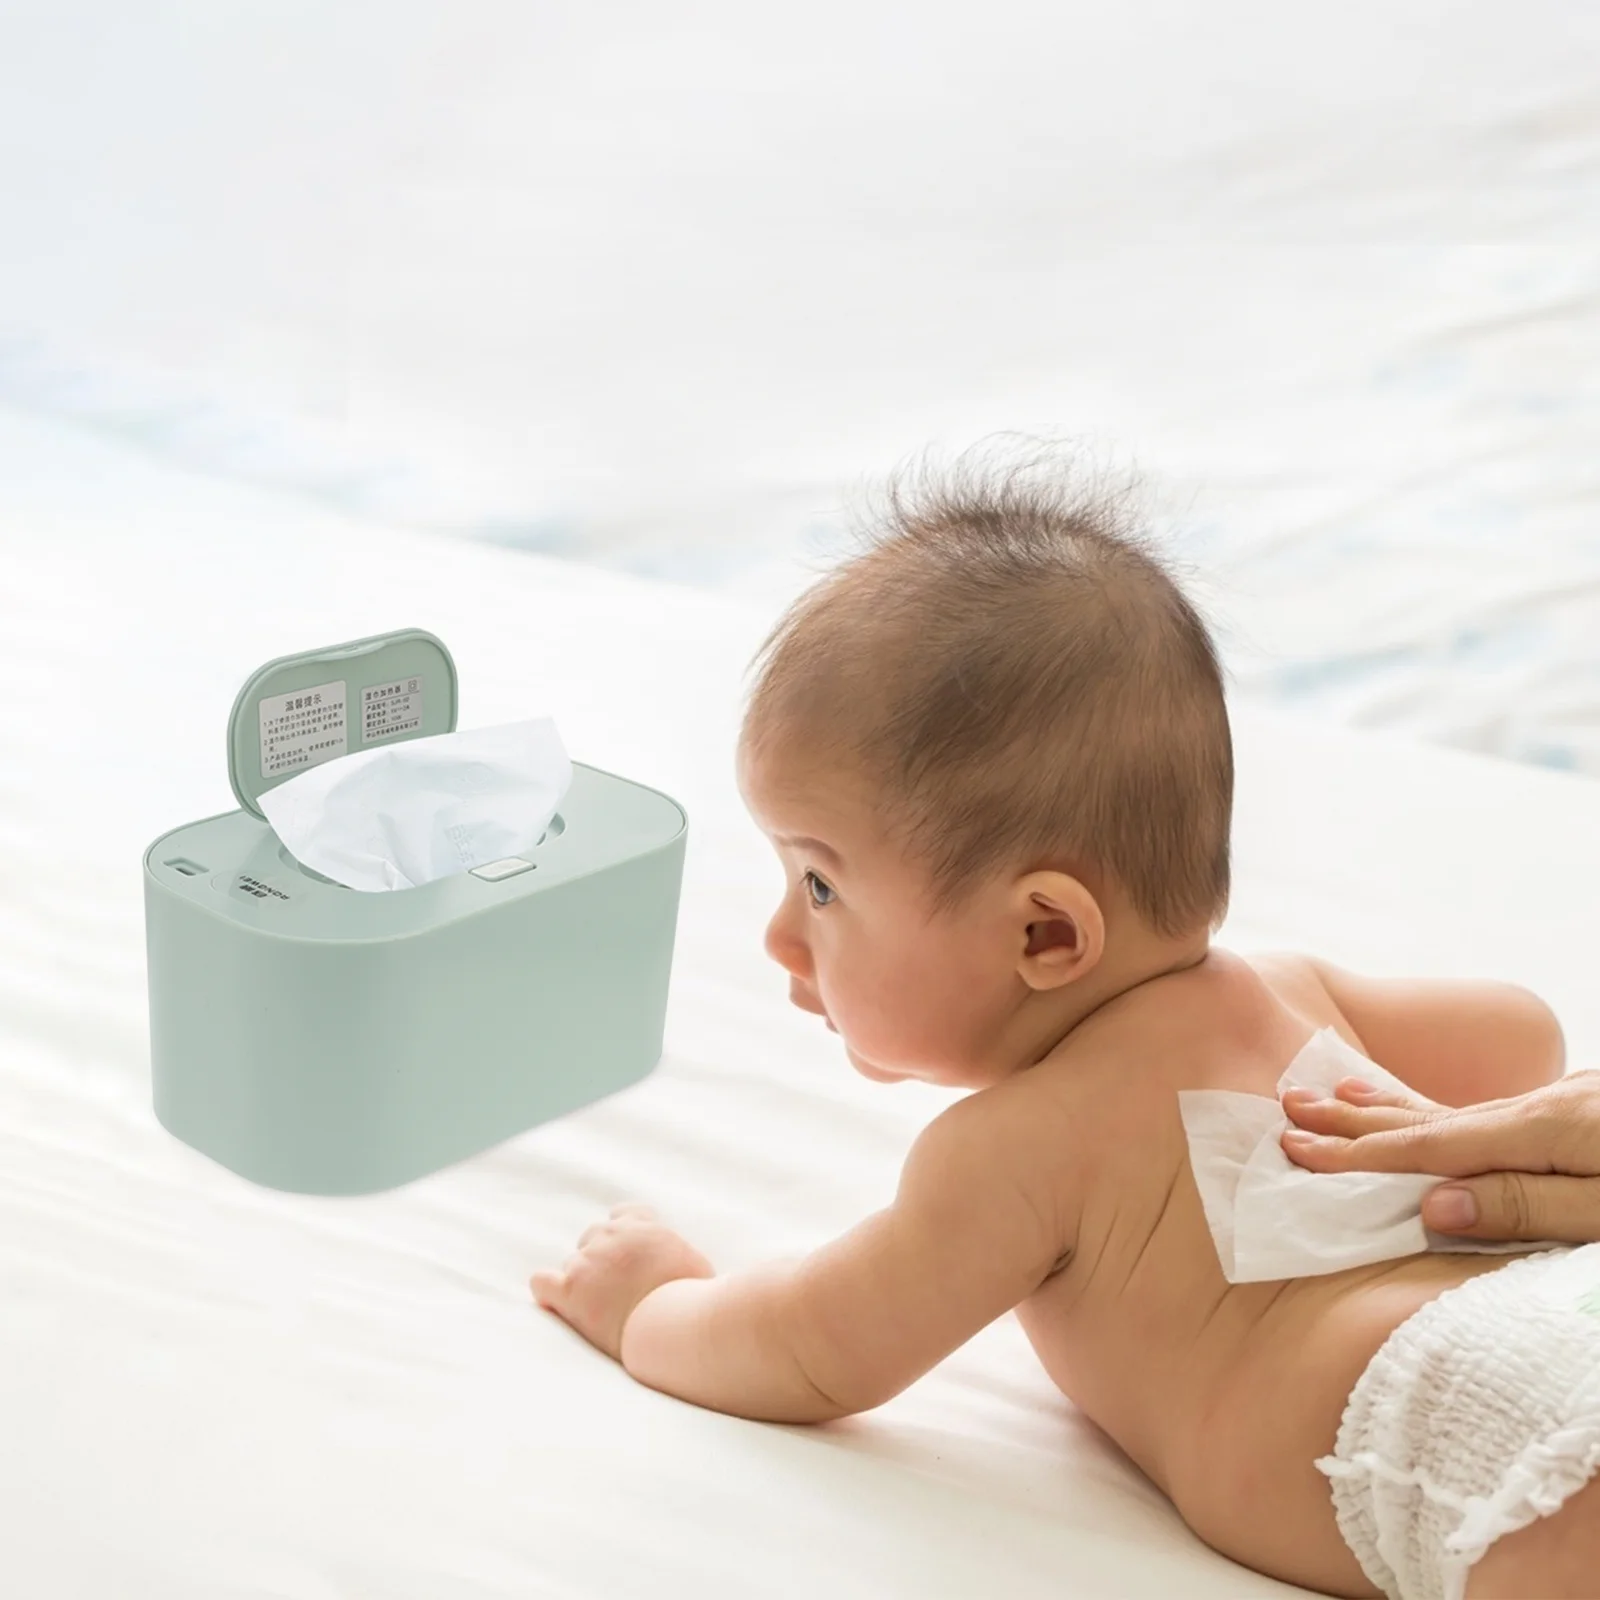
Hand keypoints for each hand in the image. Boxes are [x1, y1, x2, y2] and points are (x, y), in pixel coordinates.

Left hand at [531, 1204, 714, 1359]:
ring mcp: (589, 1262)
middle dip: (600, 1259)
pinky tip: (558, 1305)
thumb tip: (680, 1268)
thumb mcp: (697, 1265)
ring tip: (599, 1310)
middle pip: (592, 1237)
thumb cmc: (694, 1300)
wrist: (674, 1324)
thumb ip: (679, 1255)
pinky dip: (548, 1292)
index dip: (623, 1234)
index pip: (623, 1214)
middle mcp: (613, 1236)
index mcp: (644, 1226)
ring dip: (582, 1283)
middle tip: (615, 1290)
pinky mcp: (571, 1291)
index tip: (629, 1255)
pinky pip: (542, 1282)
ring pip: (572, 1264)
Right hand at [1280, 1071, 1599, 1243]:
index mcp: (1546, 1129)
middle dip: (1356, 1117)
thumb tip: (1432, 1205)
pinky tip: (1428, 1112)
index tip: (1299, 1150)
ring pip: (1457, 1112)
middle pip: (1431, 1118)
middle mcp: (1545, 1106)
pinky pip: (1489, 1115)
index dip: (1360, 1153)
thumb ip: (1528, 1205)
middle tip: (1292, 1105)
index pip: (1431, 1145)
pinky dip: (1442, 1114)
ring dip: (1391, 1110)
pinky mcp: (1581, 1110)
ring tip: (1338, 1095)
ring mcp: (1565, 1103)